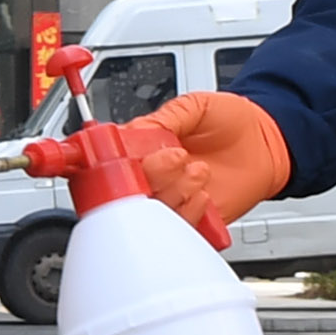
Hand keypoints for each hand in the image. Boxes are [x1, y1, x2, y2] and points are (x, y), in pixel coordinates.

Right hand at [26, 92, 292, 251]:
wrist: (273, 143)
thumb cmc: (235, 122)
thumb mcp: (196, 104)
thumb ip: (164, 117)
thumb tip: (133, 128)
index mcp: (142, 151)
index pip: (100, 163)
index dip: (80, 164)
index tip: (62, 159)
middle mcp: (151, 181)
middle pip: (122, 193)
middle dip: (146, 177)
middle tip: (169, 158)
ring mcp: (170, 204)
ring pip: (150, 212)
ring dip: (174, 189)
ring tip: (196, 169)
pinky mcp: (193, 225)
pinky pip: (180, 230)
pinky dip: (192, 210)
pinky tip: (204, 191)